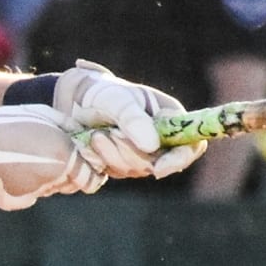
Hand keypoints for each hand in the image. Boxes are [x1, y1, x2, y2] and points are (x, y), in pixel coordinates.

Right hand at [0, 101, 105, 210]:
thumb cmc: (5, 122)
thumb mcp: (42, 115)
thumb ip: (68, 129)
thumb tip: (82, 137)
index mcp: (63, 157)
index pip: (92, 178)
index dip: (88, 169)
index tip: (80, 159)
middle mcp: (52, 180)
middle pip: (71, 184)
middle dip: (66, 171)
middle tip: (46, 154)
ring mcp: (32, 193)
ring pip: (50, 188)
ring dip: (45, 176)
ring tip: (22, 156)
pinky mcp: (14, 201)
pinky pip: (30, 194)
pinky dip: (25, 184)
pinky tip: (8, 168)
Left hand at [53, 59, 205, 179]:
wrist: (74, 101)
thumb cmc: (101, 93)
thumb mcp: (117, 100)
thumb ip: (134, 119)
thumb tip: (153, 146)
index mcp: (171, 118)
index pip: (191, 145)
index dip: (178, 160)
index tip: (158, 169)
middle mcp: (161, 138)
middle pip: (159, 163)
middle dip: (130, 154)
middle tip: (105, 135)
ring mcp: (142, 153)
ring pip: (135, 169)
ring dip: (113, 155)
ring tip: (96, 135)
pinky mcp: (122, 163)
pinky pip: (117, 171)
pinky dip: (103, 160)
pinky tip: (91, 143)